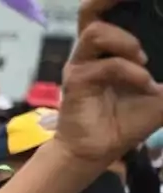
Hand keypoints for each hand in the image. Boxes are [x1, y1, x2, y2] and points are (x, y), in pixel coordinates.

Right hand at [54, 0, 162, 163]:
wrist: (102, 149)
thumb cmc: (128, 119)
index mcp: (110, 48)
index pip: (110, 13)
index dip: (118, 1)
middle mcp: (92, 51)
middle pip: (89, 10)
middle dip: (106, 0)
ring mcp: (81, 64)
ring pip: (95, 32)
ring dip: (125, 41)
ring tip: (144, 59)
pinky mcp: (76, 81)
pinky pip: (105, 66)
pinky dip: (130, 73)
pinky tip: (145, 85)